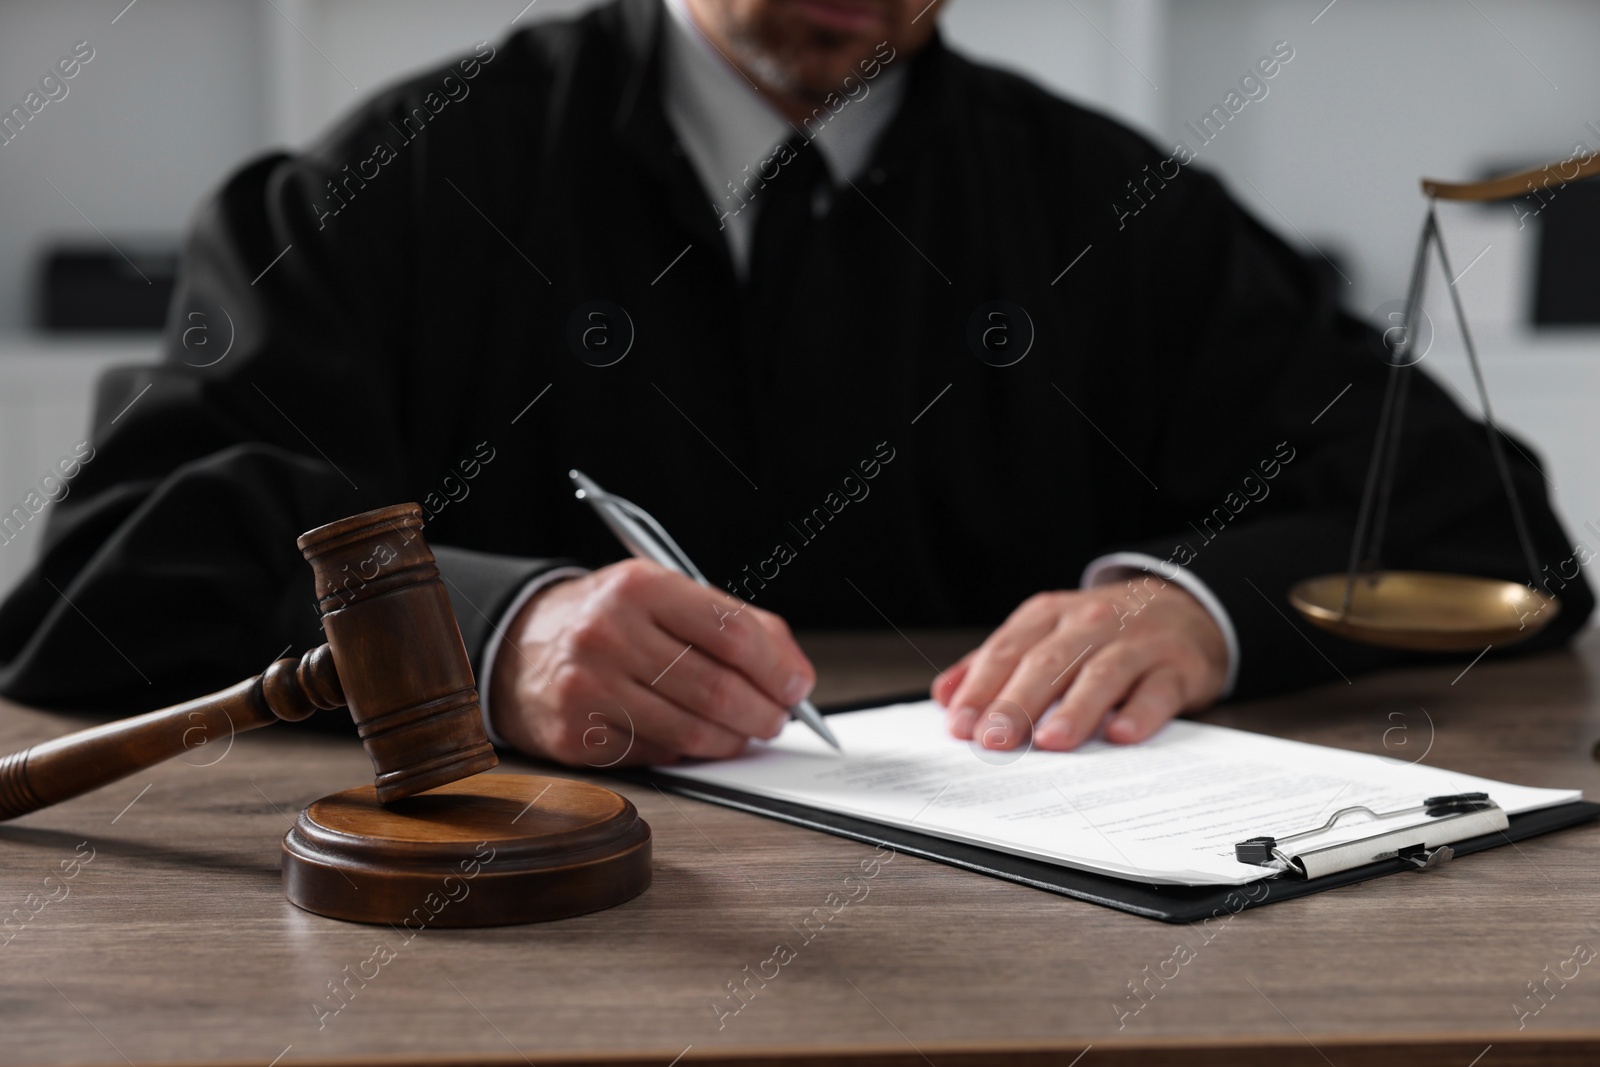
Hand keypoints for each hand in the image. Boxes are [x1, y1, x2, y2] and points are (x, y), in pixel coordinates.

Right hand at [488, 560, 814, 765]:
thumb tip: (792, 673)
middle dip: (763, 712)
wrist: (517, 647)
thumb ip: (731, 623)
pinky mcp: (577, 736)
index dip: (777, 667)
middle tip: (777, 718)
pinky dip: (690, 753)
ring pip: (692, 732)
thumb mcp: (662, 595)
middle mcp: (609, 633)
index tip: (797, 686)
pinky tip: (696, 738)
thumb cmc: (608, 620)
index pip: (732, 632)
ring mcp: (589, 688)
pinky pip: (658, 755)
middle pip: (717, 688)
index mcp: (640, 586)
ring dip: (734, 740)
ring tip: (745, 733)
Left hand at [931, 579, 1227, 750]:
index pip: (1007, 651)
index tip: (960, 725)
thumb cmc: (1102, 631)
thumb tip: (945, 695)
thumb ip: (995, 662)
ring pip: (1101, 674)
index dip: (981, 688)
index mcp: (1049, 616)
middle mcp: (1090, 623)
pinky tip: (1120, 735)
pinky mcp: (1177, 668)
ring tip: (1051, 741)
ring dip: (1074, 709)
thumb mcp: (1044, 633)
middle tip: (994, 740)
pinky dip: (1139, 713)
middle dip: (1017, 703)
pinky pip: (1157, 691)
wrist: (1184, 607)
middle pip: (1048, 663)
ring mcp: (1137, 643)